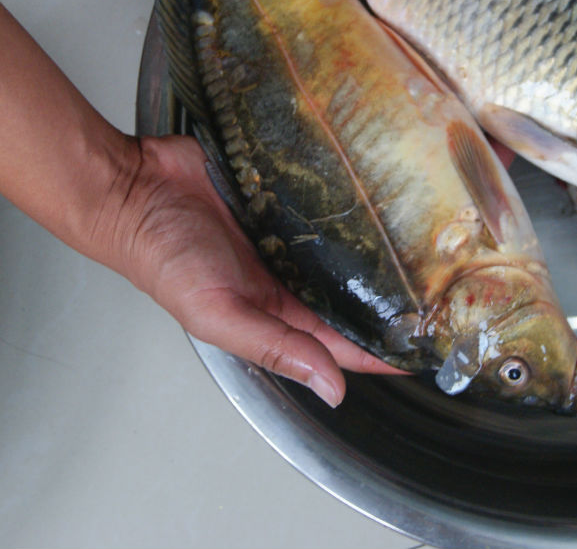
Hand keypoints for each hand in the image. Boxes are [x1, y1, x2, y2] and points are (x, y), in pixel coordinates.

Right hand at [96, 135, 403, 406]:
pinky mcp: (285, 193)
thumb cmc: (161, 256)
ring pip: (346, 248)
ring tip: (429, 246)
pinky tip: (384, 200)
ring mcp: (289, 232)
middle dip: (391, 299)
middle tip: (443, 295)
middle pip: (350, 294)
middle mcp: (286, 276)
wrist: (132, 187)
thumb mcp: (217, 313)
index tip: (427, 350)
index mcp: (272, 312)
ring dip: (379, 250)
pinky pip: (329, 202)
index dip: (381, 349)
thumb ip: (275, 348)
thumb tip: (331, 389)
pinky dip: (353, 205)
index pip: (340, 342)